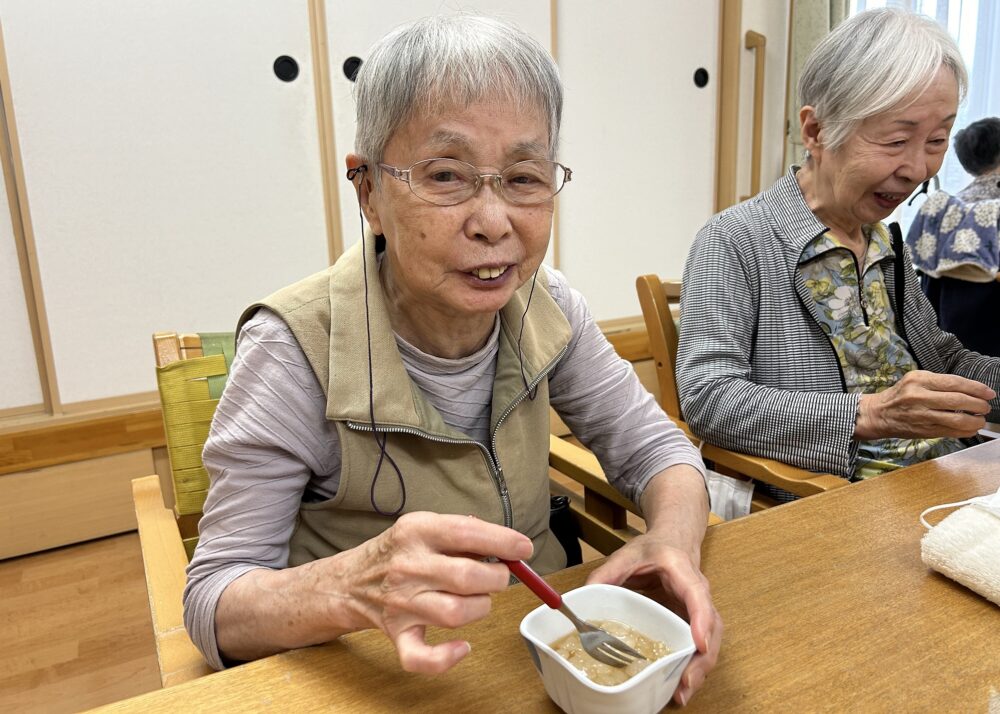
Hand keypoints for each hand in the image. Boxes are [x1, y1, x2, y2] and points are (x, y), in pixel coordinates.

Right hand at [326, 512, 531, 673]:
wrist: (351, 581)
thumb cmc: (399, 552)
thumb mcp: (425, 526)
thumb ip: (464, 533)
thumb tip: (509, 547)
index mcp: (417, 531)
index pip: (467, 532)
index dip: (503, 541)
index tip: (523, 548)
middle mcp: (407, 566)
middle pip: (467, 577)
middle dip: (496, 578)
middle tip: (497, 576)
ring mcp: (401, 603)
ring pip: (455, 613)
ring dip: (481, 608)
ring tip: (478, 600)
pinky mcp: (397, 634)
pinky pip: (421, 657)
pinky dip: (446, 658)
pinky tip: (462, 646)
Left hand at [585, 527, 721, 706]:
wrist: (672, 541)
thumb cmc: (653, 549)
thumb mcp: (626, 554)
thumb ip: (606, 573)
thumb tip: (584, 595)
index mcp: (682, 571)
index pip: (697, 595)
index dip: (701, 621)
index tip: (699, 644)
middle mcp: (698, 593)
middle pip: (712, 627)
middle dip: (702, 658)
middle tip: (685, 682)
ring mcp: (699, 610)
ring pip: (711, 641)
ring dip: (699, 668)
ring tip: (682, 692)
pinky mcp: (693, 623)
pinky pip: (700, 646)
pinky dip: (693, 666)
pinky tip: (679, 685)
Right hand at [855, 371, 995, 439]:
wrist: (878, 414)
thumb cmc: (899, 395)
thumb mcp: (915, 380)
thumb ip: (939, 383)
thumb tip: (970, 390)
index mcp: (918, 380)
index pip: (954, 382)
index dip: (976, 388)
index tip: (989, 393)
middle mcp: (919, 397)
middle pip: (958, 400)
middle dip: (978, 405)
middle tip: (985, 407)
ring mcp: (921, 415)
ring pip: (956, 419)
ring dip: (975, 420)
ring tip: (980, 419)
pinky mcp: (923, 431)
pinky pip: (950, 432)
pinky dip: (965, 431)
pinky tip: (970, 428)